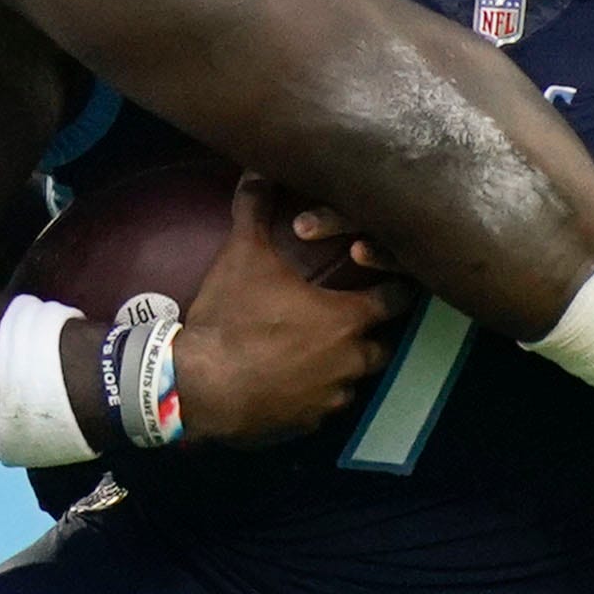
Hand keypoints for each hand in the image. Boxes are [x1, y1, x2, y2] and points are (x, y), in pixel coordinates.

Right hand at [170, 175, 408, 444]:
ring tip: (314, 352)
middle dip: (369, 333)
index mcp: (347, 319)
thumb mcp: (242, 256)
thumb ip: (255, 210)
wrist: (198, 388)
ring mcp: (330, 398)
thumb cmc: (231, 318)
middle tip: (343, 319)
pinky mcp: (306, 424)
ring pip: (353, 381)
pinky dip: (312, 395)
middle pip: (382, 346)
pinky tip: (288, 382)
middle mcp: (350, 361)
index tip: (383, 281)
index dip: (392, 286)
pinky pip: (322, 407)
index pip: (396, 299)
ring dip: (341, 366)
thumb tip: (258, 169)